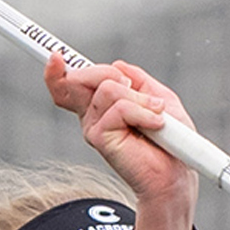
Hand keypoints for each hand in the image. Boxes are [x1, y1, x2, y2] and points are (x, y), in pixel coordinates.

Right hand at [45, 53, 197, 229]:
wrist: (175, 174)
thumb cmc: (169, 141)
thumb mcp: (159, 98)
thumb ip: (138, 81)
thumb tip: (119, 66)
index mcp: (102, 106)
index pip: (69, 86)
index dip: (57, 71)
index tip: (54, 56)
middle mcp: (92, 116)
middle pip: (79, 78)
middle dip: (106, 73)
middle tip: (131, 87)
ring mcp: (93, 127)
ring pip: (108, 88)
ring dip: (138, 98)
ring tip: (155, 115)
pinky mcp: (99, 137)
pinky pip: (120, 108)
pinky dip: (144, 112)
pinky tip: (156, 125)